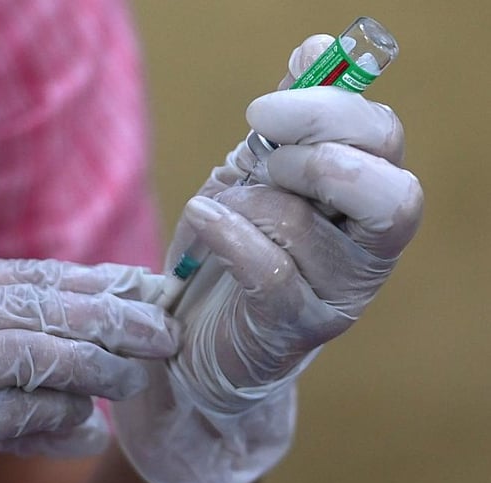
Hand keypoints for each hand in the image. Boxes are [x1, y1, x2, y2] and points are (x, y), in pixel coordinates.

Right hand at [0, 259, 177, 482]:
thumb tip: (61, 330)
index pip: (22, 274)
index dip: (91, 279)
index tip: (143, 283)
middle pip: (38, 302)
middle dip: (111, 313)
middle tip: (164, 325)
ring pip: (35, 353)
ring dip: (97, 364)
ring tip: (143, 373)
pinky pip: (13, 417)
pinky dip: (59, 422)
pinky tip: (91, 428)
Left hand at [113, 35, 422, 482]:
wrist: (197, 336)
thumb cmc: (235, 246)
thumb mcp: (259, 173)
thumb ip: (290, 119)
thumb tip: (316, 47)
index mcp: (366, 196)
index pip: (382, 137)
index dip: (326, 108)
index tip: (262, 107)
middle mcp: (369, 248)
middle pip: (383, 188)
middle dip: (309, 156)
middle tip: (260, 157)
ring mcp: (339, 293)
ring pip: (303, 223)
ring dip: (244, 201)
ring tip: (218, 209)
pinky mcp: (296, 327)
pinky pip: (268, 265)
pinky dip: (224, 232)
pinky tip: (201, 226)